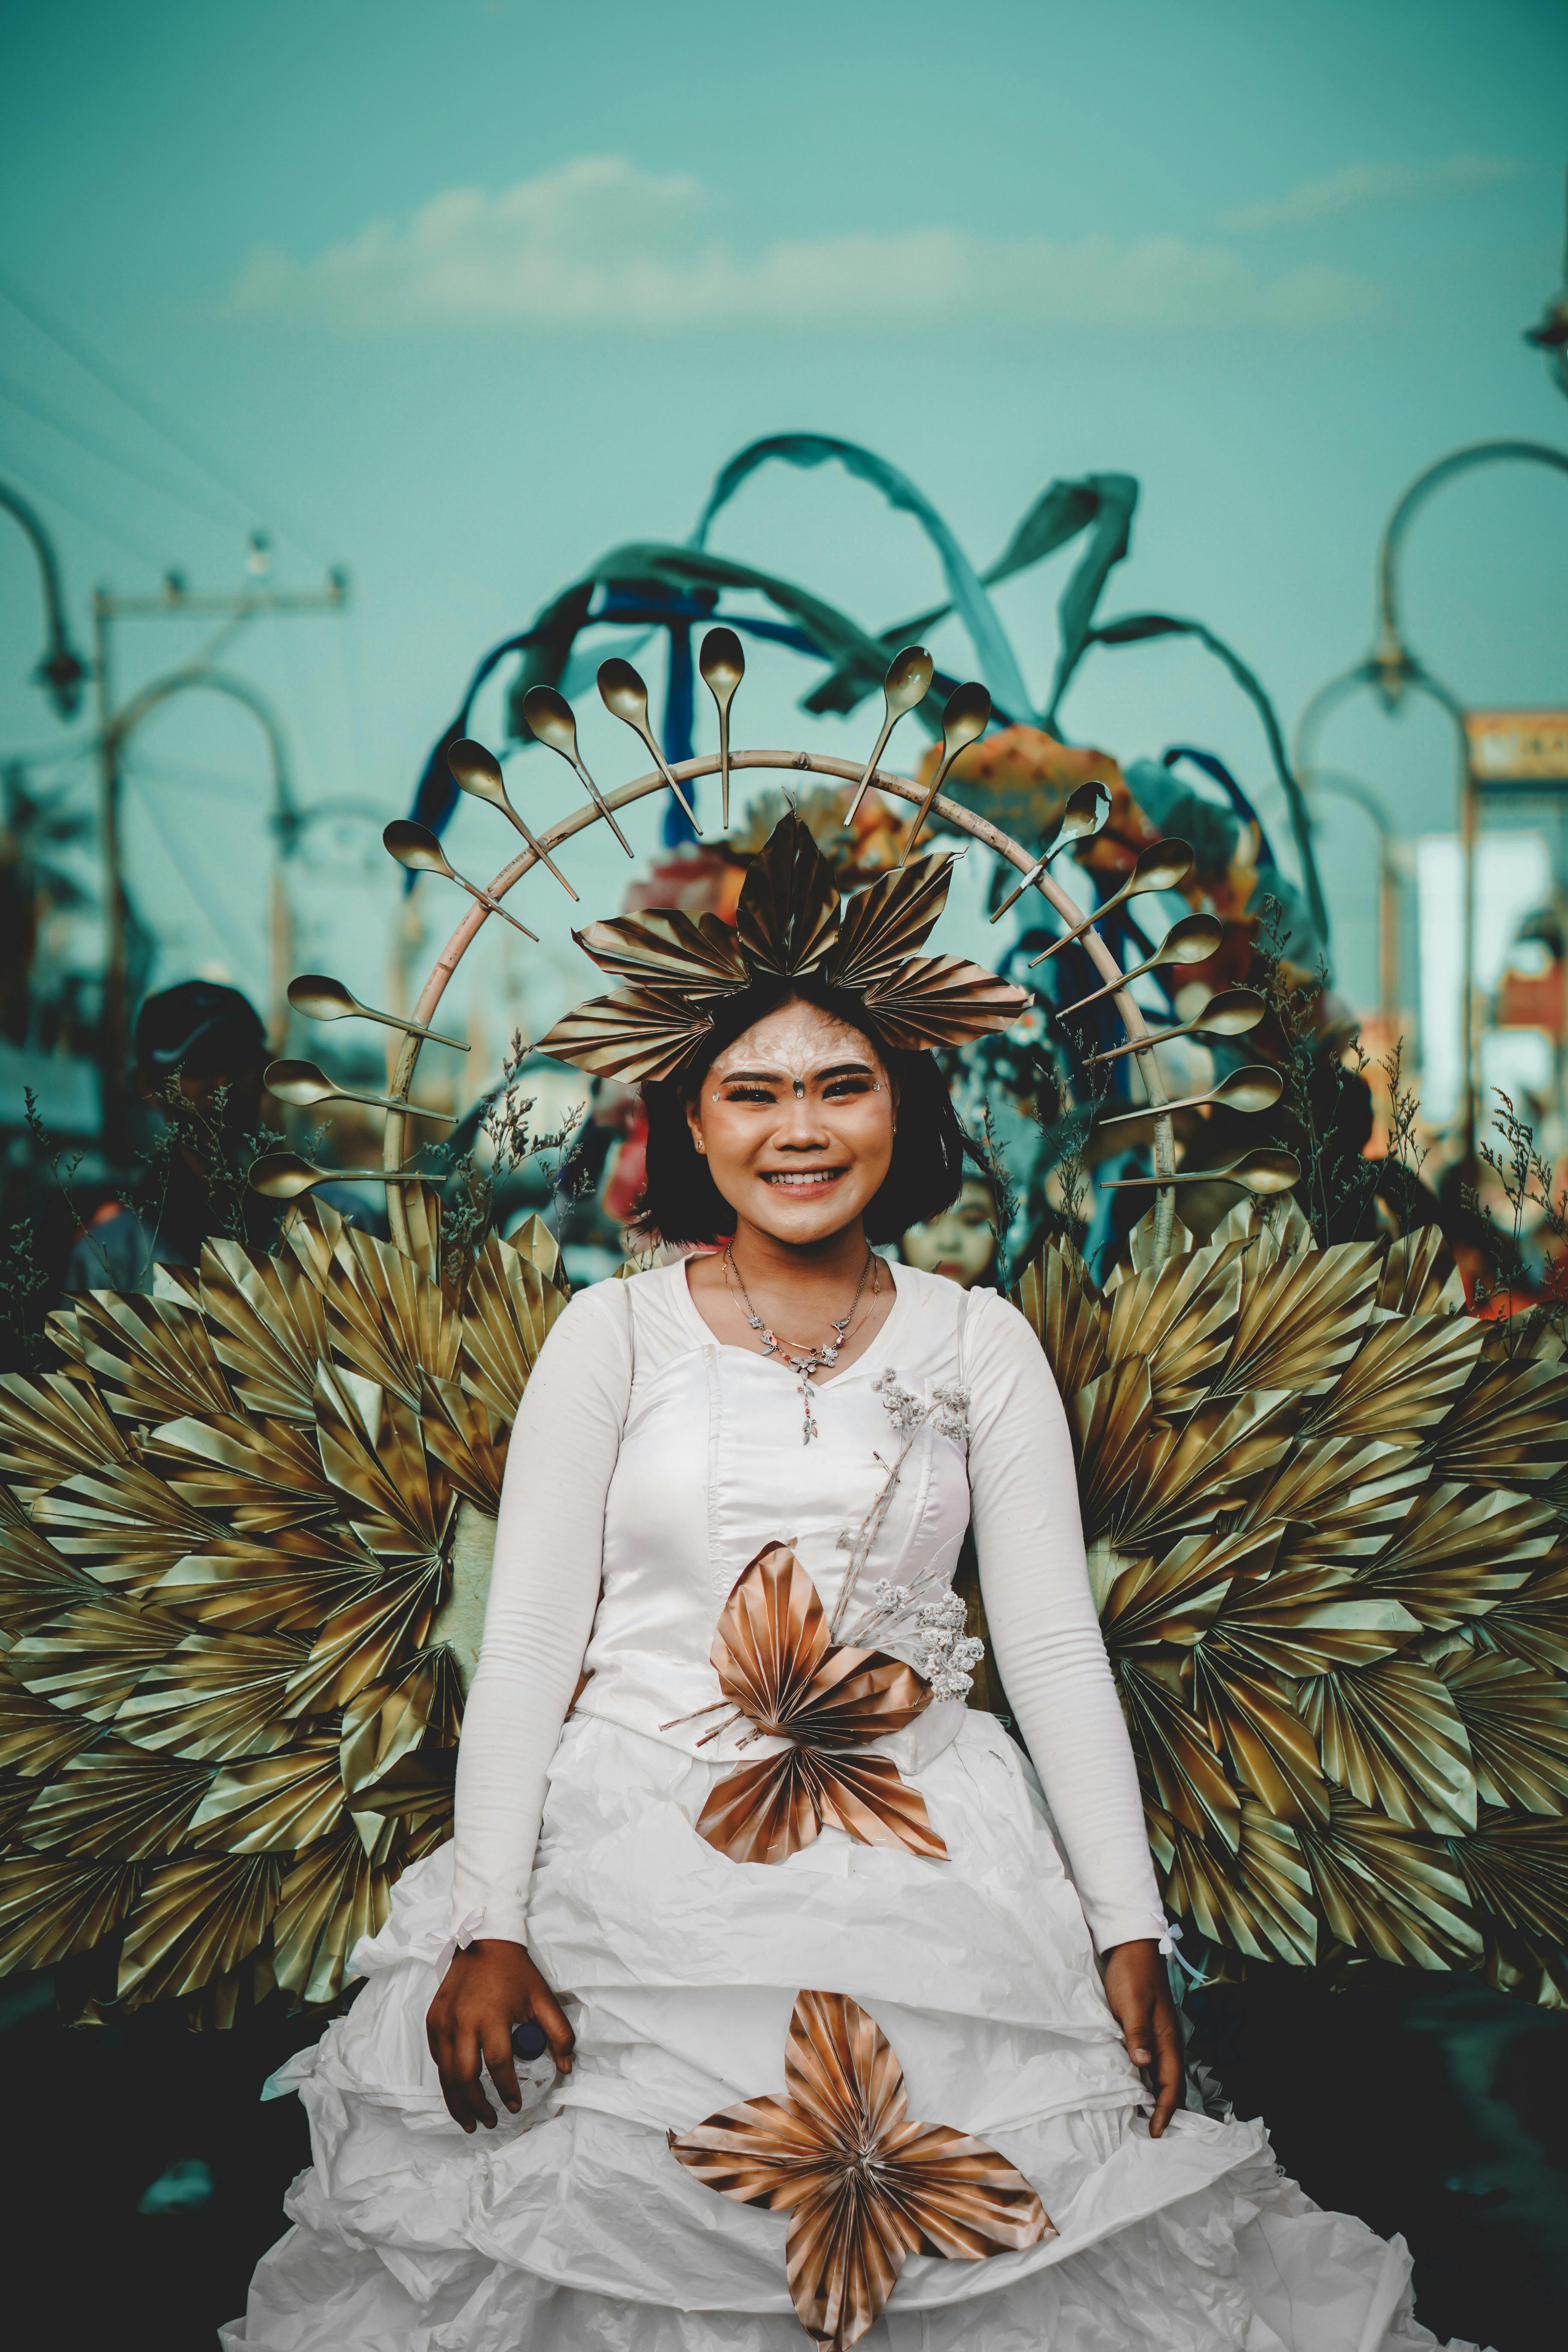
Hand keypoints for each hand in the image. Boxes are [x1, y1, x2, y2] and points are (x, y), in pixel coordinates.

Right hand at [426, 1938, 574, 2132]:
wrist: (484, 1940)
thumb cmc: (515, 1972)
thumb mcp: (543, 1998)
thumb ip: (559, 2033)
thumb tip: (567, 2068)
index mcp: (491, 2016)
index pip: (497, 2064)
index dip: (507, 2090)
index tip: (514, 2107)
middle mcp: (463, 2021)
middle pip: (464, 2077)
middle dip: (476, 2106)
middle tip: (489, 2122)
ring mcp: (443, 2021)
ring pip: (445, 2073)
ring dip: (457, 2101)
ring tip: (469, 2120)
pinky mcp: (432, 2019)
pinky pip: (437, 2057)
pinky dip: (446, 2078)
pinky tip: (456, 2090)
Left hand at [1101, 1939, 1181, 2138]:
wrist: (1131, 1946)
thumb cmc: (1131, 1974)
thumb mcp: (1131, 2003)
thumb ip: (1137, 2034)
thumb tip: (1143, 2066)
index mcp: (1167, 2038)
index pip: (1171, 2083)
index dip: (1164, 2110)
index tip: (1156, 2133)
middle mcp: (1166, 2040)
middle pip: (1170, 2083)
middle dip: (1163, 2110)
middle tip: (1149, 2135)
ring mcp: (1158, 2035)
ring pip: (1161, 2074)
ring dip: (1155, 2097)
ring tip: (1142, 2119)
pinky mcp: (1146, 2029)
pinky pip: (1151, 2062)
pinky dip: (1146, 2080)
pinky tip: (1135, 2086)